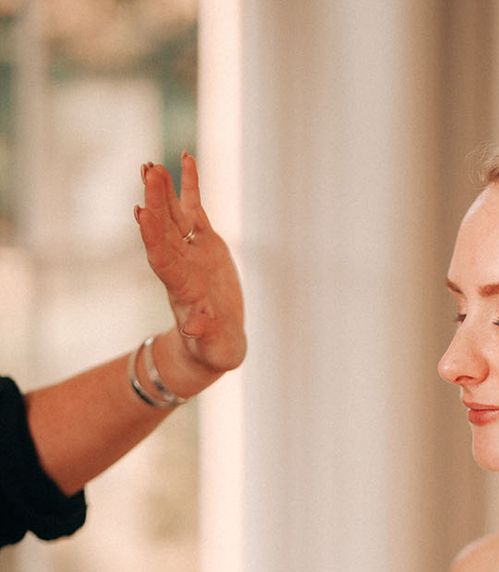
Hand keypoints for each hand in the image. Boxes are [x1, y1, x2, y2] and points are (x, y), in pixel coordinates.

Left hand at [135, 154, 245, 378]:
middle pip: (163, 228)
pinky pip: (196, 209)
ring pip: (174, 214)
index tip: (142, 211)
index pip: (161, 256)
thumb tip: (194, 328)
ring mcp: (190, 251)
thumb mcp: (209, 344)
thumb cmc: (212, 347)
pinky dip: (191, 186)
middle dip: (156, 201)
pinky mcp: (206, 243)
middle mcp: (179, 263)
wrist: (216, 340)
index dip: (152, 234)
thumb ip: (202, 333)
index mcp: (179, 286)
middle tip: (148, 171)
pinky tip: (186, 158)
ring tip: (153, 163)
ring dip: (164, 189)